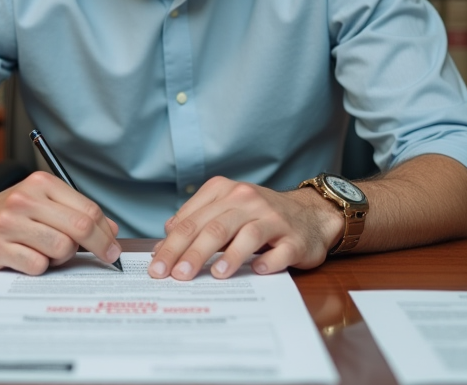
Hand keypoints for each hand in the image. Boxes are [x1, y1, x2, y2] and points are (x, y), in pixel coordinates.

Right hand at [0, 171, 121, 274]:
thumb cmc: (7, 215)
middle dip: (98, 247)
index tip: (113, 247)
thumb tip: (112, 230)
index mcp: (40, 184)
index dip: (106, 232)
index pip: (87, 209)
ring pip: (60, 248)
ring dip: (62, 258)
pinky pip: (36, 266)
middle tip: (105, 258)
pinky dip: (39, 268)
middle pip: (79, 227)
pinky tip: (28, 259)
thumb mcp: (40, 203)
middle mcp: (24, 200)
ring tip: (48, 253)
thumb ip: (74, 212)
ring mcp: (7, 224)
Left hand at [147, 176, 344, 279]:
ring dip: (230, 256)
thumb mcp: (225, 211)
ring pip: (246, 235)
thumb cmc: (259, 217)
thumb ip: (196, 222)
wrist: (310, 215)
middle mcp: (248, 200)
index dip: (172, 244)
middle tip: (174, 276)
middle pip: (214, 227)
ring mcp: (273, 218)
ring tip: (215, 275)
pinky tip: (257, 271)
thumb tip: (164, 242)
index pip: (191, 220)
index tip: (157, 266)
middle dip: (191, 253)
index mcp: (225, 191)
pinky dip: (268, 261)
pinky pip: (280, 250)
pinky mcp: (294, 238)